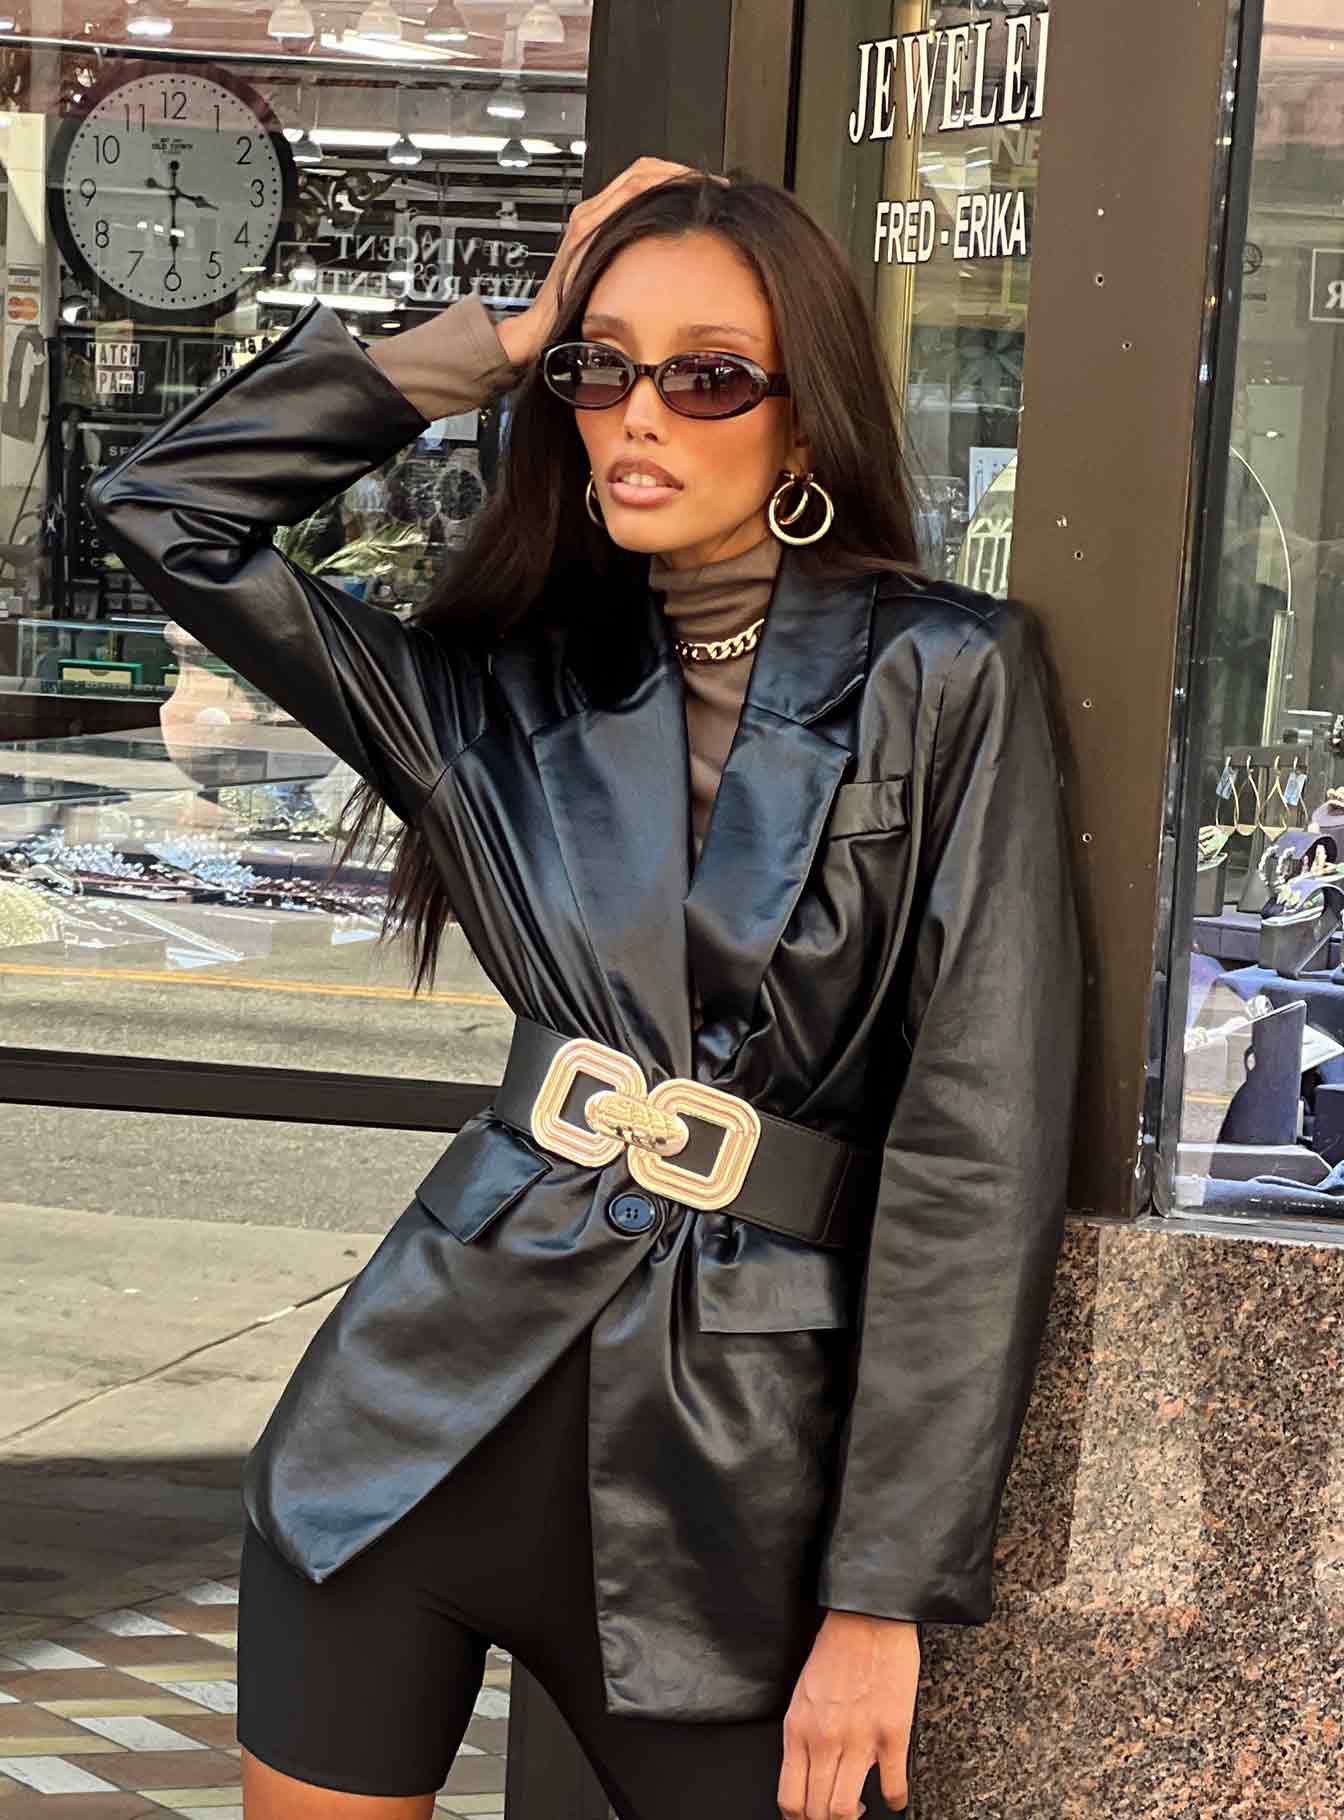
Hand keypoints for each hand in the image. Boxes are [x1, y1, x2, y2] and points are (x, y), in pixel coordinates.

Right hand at [495, 154, 719, 369]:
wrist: (541, 328)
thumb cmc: (576, 311)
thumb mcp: (615, 280)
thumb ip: (636, 262)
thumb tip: (674, 261)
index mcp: (599, 218)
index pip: (643, 180)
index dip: (677, 178)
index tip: (707, 188)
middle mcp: (592, 211)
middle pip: (643, 170)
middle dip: (682, 172)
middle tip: (713, 184)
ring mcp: (588, 217)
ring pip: (638, 176)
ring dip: (674, 177)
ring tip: (703, 188)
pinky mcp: (586, 229)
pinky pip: (625, 196)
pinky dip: (655, 191)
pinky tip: (677, 199)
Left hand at [777, 1612, 918, 1818]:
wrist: (868, 1616)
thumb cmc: (837, 1647)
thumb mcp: (804, 1693)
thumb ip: (804, 1733)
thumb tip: (808, 1769)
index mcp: (798, 1728)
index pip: (790, 1798)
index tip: (810, 1819)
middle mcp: (824, 1740)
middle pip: (817, 1812)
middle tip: (837, 1815)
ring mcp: (858, 1740)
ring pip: (846, 1810)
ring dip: (855, 1817)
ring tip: (862, 1808)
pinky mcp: (892, 1734)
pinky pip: (892, 1788)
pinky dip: (894, 1800)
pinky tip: (894, 1794)